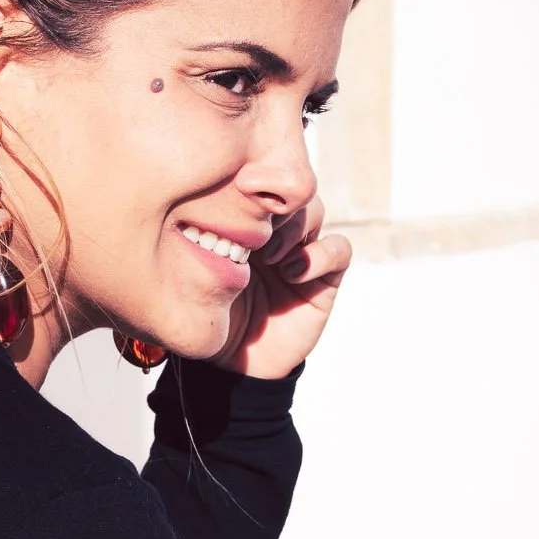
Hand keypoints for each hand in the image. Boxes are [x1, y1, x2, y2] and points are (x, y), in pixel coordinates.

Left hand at [208, 196, 350, 379]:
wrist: (233, 360)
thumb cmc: (208, 311)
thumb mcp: (200, 267)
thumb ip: (207, 233)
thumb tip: (207, 197)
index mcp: (245, 219)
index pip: (260, 179)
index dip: (255, 178)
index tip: (238, 188)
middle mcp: (276, 230)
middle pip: (290, 189)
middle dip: (275, 203)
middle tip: (254, 227)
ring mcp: (301, 251)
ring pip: (315, 211)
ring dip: (295, 226)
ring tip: (270, 256)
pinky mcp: (324, 278)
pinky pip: (339, 249)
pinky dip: (320, 255)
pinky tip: (291, 274)